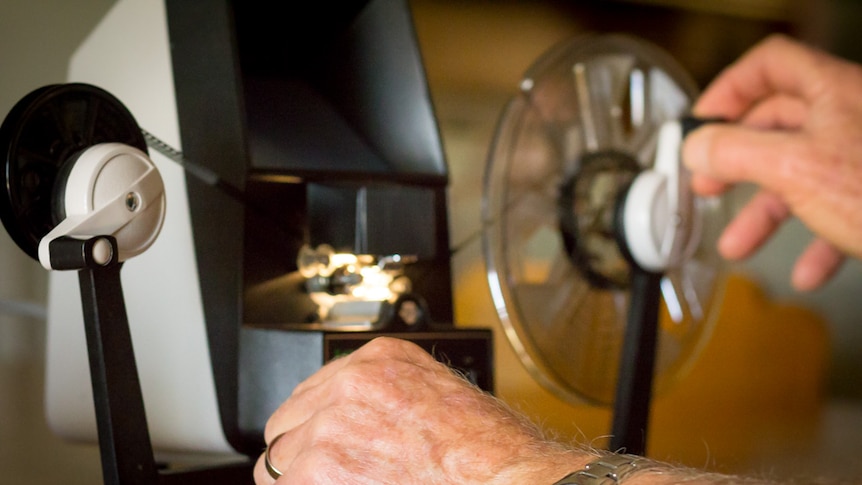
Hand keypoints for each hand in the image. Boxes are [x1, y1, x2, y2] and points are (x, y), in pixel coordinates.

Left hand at [253, 337, 588, 483]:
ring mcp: (331, 424)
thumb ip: (394, 396)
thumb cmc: (489, 449)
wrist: (503, 477)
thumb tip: (372, 421)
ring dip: (296, 480)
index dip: (314, 421)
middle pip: (289, 420)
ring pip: (277, 460)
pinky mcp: (321, 467)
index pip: (316, 387)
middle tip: (319, 475)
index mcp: (379, 360)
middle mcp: (349, 384)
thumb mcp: (442, 393)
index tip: (318, 437)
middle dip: (299, 449)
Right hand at [682, 34, 861, 290]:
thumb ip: (736, 153)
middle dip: (738, 161)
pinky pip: (838, 211)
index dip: (729, 89)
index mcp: (832, 92)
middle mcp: (850, 118)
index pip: (769, 65)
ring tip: (740, 242)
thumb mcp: (795, 168)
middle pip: (779, 125)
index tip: (704, 122)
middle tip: (710, 182)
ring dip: (767, 212)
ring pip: (804, 175)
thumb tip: (697, 146)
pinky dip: (814, 242)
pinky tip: (805, 270)